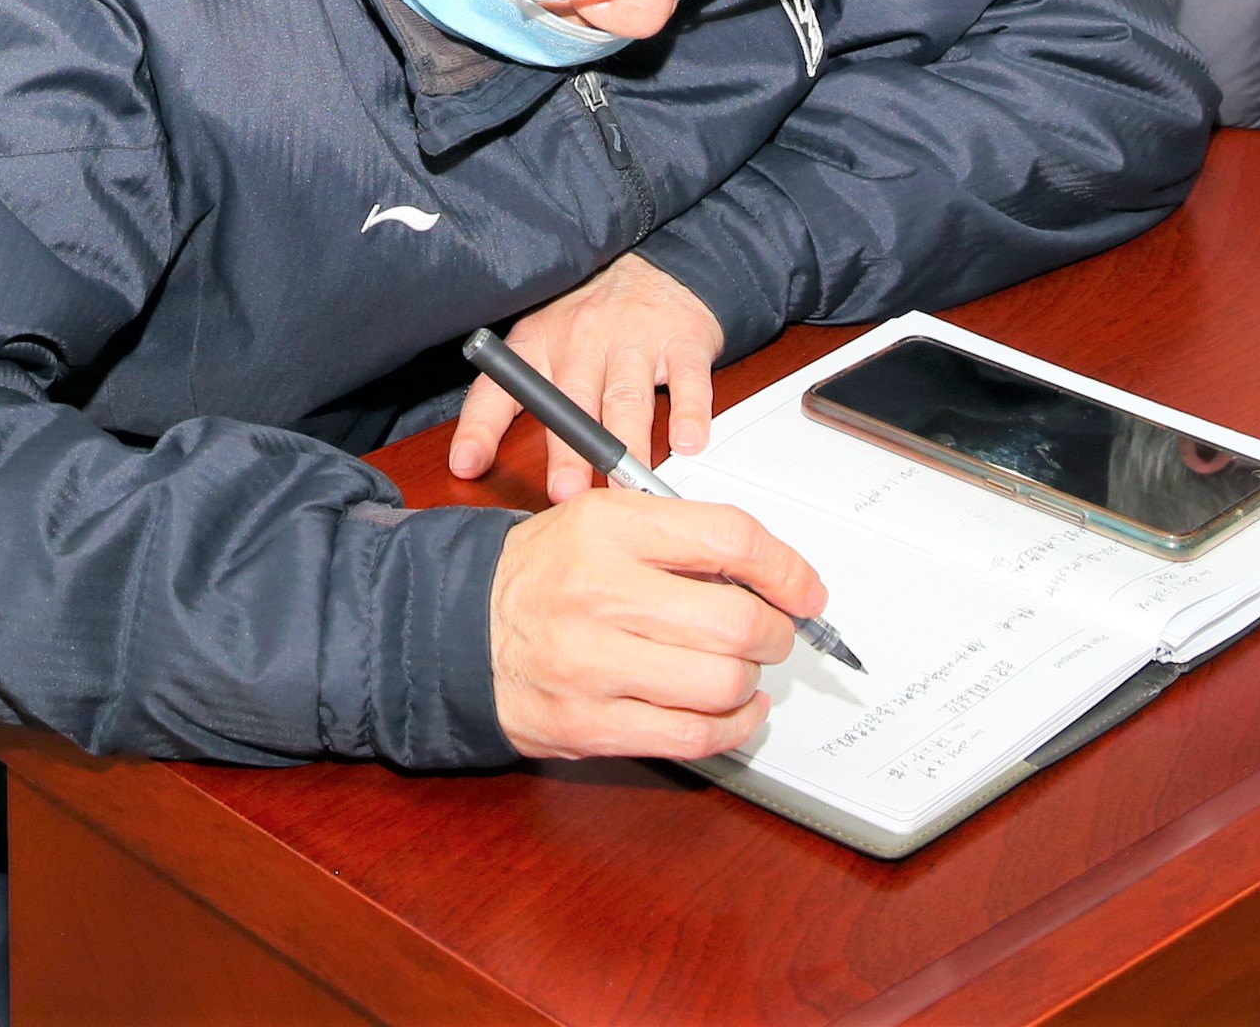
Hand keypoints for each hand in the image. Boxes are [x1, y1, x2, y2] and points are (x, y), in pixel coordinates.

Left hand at [448, 254, 722, 497]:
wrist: (654, 262)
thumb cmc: (591, 317)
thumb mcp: (542, 341)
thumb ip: (513, 397)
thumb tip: (471, 463)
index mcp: (538, 343)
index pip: (499, 389)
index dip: (479, 428)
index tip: (467, 464)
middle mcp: (581, 339)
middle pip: (571, 402)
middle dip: (568, 450)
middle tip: (566, 492)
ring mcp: (633, 339)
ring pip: (627, 398)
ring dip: (627, 444)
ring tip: (627, 484)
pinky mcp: (681, 340)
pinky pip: (686, 380)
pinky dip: (689, 412)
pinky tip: (688, 442)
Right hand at [488, 490, 815, 761]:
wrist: (455, 628)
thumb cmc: (539, 575)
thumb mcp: (599, 521)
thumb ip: (680, 537)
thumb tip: (770, 573)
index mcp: (608, 529)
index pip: (728, 539)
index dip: (786, 568)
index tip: (805, 589)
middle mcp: (600, 593)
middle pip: (736, 620)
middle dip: (774, 632)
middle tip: (771, 632)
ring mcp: (593, 664)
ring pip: (722, 683)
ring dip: (750, 681)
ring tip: (738, 669)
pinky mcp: (591, 725)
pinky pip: (693, 737)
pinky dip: (732, 728)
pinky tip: (734, 712)